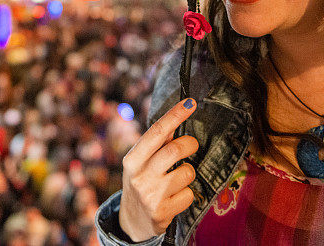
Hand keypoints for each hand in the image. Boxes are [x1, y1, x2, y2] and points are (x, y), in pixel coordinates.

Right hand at [119, 98, 198, 240]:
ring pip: (187, 173)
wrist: (131, 221)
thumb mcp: (140, 162)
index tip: (191, 103)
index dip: (175, 115)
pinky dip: (187, 194)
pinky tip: (175, 198)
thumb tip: (177, 118)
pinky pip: (189, 194)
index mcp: (132, 159)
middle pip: (175, 150)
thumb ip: (157, 143)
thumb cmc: (140, 182)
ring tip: (177, 179)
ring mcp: (151, 195)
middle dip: (190, 144)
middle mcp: (139, 176)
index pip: (156, 132)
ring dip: (188, 173)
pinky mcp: (162, 213)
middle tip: (192, 145)